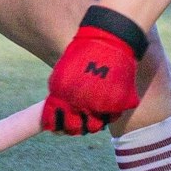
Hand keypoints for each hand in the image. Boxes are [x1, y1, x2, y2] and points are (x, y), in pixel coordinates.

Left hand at [42, 5, 146, 134]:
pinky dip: (111, 112)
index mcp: (61, 97)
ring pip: (96, 126)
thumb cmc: (83, 53)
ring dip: (95, 121)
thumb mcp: (62, 74)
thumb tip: (57, 114)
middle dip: (76, 126)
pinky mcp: (118, 105)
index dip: (55, 125)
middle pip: (76, 130)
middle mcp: (80, 106)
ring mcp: (100, 107)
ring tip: (96, 110)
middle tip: (80, 118)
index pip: (52, 123)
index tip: (59, 122)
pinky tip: (109, 102)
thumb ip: (59, 95)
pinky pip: (113, 117)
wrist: (109, 40)